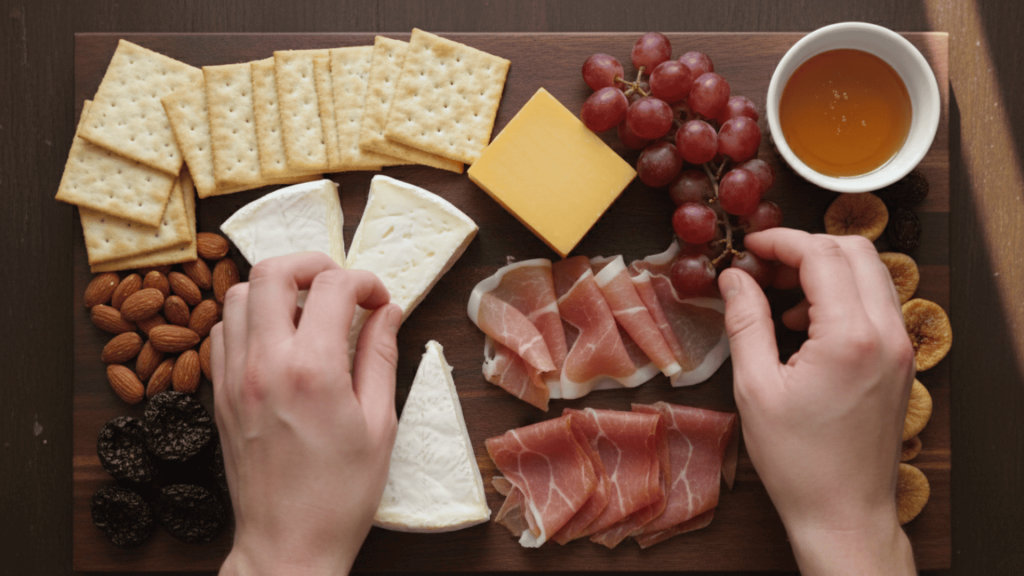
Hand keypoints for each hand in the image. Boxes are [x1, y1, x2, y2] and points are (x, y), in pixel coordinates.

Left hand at [211, 252, 401, 575]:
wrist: (288, 543)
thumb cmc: (340, 493)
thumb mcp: (379, 423)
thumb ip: (380, 357)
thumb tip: (388, 311)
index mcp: (313, 369)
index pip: (334, 286)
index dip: (365, 282)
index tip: (379, 301)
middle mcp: (265, 363)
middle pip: (272, 271)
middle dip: (312, 263)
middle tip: (339, 284)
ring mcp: (234, 377)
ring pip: (238, 294)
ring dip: (276, 290)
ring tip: (307, 312)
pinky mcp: (219, 394)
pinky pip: (222, 331)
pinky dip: (249, 319)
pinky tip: (278, 340)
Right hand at [718, 229, 915, 574]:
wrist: (844, 512)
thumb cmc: (798, 460)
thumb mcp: (756, 388)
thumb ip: (746, 321)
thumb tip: (734, 278)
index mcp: (850, 337)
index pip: (821, 255)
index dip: (780, 242)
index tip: (748, 248)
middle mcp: (886, 333)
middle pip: (855, 251)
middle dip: (805, 248)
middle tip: (763, 267)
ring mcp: (901, 348)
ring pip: (871, 273)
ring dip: (826, 270)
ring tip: (781, 299)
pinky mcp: (901, 362)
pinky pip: (877, 304)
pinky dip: (843, 295)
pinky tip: (807, 325)